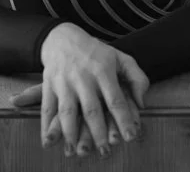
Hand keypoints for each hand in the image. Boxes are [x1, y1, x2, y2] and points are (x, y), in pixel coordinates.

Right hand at [37, 23, 148, 155]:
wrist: (63, 38)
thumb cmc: (96, 52)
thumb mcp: (120, 58)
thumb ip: (137, 78)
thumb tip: (142, 104)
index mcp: (103, 70)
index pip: (115, 98)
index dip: (124, 119)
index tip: (130, 137)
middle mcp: (83, 77)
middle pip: (91, 109)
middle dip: (98, 133)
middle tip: (105, 151)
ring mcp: (64, 81)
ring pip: (67, 111)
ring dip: (71, 133)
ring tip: (76, 152)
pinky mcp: (49, 84)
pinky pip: (47, 107)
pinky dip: (46, 126)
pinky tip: (49, 142)